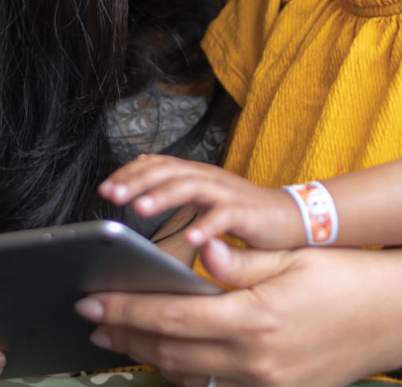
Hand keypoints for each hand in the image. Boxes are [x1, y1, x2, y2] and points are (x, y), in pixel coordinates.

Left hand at [75, 240, 401, 386]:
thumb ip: (239, 262)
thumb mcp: (293, 258)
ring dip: (150, 357)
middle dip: (126, 334)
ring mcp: (266, 385)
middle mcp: (255, 361)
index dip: (125, 309)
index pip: (170, 316)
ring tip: (122, 336)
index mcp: (254, 320)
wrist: (401, 317)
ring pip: (188, 377)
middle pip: (170, 352)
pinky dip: (186, 373)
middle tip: (93, 319)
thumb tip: (196, 248)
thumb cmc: (349, 279)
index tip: (93, 300)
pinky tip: (170, 356)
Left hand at [101, 154, 302, 247]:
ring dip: (163, 196)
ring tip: (140, 210)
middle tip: (112, 196)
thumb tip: (141, 182)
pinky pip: (224, 216)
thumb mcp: (208, 198)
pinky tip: (190, 239)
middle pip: (168, 170)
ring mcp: (228, 194)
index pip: (158, 163)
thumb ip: (180, 188)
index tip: (105, 188)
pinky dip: (206, 226)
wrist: (296, 219)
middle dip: (137, 182)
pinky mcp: (247, 213)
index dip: (129, 173)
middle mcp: (210, 178)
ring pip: (190, 186)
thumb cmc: (249, 215)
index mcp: (198, 175)